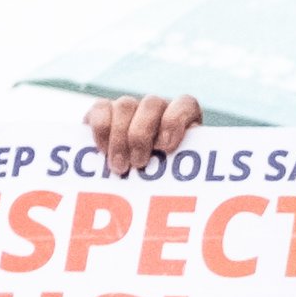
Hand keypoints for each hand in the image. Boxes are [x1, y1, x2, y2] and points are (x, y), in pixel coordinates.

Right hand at [87, 91, 202, 176]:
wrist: (123, 192)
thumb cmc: (158, 187)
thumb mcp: (174, 182)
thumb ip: (181, 174)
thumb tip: (193, 184)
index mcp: (181, 122)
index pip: (185, 104)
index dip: (175, 120)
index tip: (166, 146)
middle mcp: (156, 110)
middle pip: (152, 103)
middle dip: (142, 134)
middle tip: (138, 163)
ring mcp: (130, 108)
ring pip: (126, 105)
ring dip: (120, 137)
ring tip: (120, 167)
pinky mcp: (103, 111)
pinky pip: (101, 108)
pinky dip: (102, 129)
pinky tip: (103, 151)